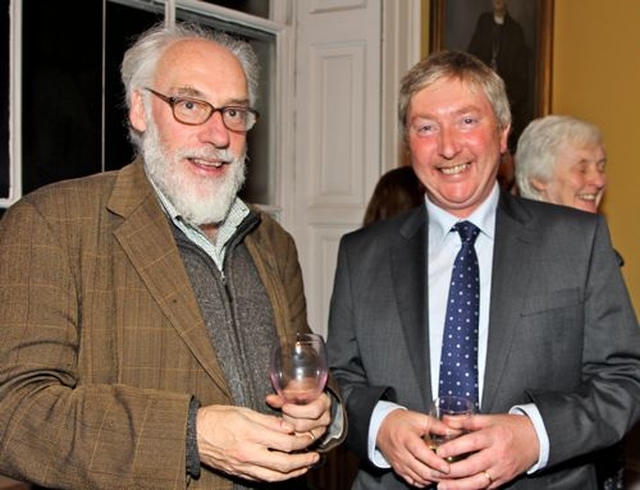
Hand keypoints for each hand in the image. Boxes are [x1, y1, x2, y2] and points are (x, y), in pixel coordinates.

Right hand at [196, 405, 319, 481]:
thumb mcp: (243, 411)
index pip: (284, 442)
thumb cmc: (217, 418)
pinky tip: (287, 472)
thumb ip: (267, 421)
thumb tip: (288, 427)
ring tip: (306, 466)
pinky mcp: (239, 472)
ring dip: (294, 473)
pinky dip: (278, 477)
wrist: (194, 433)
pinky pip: (263, 479)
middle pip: (283, 463)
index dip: (301, 440)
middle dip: (303, 460)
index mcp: (250, 434)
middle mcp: (248, 453)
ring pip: (275, 476)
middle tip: (315, 456)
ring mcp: (243, 466)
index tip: (308, 437)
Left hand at [266, 391, 331, 441]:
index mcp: (324, 403)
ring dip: (289, 427)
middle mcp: (325, 418)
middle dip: (289, 419)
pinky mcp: (313, 438)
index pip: (313, 410)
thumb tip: (269, 399)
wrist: (310, 401)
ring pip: (301, 435)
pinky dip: (291, 435)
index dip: (296, 410)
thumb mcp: (295, 390)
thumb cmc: (303, 393)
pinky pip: (300, 442)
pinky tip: (286, 428)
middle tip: (282, 413)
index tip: (285, 406)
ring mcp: (320, 430)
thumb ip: (283, 396)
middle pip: (304, 425)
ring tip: (285, 419)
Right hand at [377, 408, 451, 487]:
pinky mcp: (399, 470)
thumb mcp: (419, 418)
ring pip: (419, 478)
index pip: (421, 454)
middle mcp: (402, 453)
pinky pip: (413, 481)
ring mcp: (400, 464)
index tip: (447, 467)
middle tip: (452, 474)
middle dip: (438, 475)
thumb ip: (437, 425)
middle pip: (421, 470)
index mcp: (407, 439)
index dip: (435, 462)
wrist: (382, 427)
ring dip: (433, 480)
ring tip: (446, 477)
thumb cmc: (401, 422)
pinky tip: (433, 478)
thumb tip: (454, 431)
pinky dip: (424, 482)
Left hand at [434, 413, 538, 488]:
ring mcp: (501, 469)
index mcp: (493, 436)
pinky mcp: (504, 479)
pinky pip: (487, 488)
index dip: (453, 448)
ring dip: (459, 487)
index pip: (471, 443)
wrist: (537, 439)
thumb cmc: (511, 427)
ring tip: (443, 487)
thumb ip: (466, 420)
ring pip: (478, 482)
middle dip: (452, 472)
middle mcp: (497, 455)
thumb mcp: (489, 419)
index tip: (438, 452)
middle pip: (472, 466)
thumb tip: (445, 420)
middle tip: (435, 474)